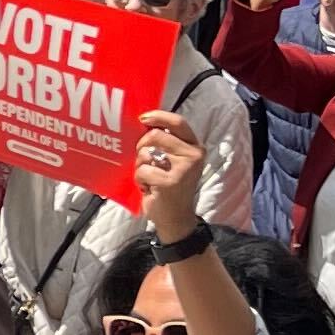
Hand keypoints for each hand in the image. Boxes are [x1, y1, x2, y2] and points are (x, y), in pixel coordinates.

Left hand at [130, 105, 208, 240]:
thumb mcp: (175, 161)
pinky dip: (140, 180)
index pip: (178, 122)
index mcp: (195, 147)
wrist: (176, 218)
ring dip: (140, 166)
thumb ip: (166, 144)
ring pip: (146, 153)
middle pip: (156, 135)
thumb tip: (144, 123)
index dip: (158, 116)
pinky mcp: (170, 182)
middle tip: (143, 160)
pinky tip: (149, 189)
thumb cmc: (170, 186)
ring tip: (150, 178)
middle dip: (141, 146)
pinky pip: (142, 171)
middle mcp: (193, 156)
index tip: (142, 118)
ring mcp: (183, 169)